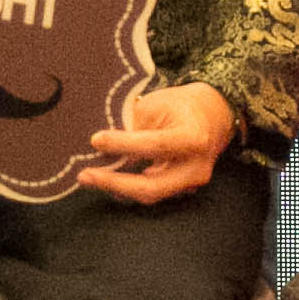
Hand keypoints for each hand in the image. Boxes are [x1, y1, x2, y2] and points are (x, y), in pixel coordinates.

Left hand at [78, 83, 236, 203]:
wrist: (213, 115)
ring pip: (150, 193)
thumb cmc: (181, 105)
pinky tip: (109, 178)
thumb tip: (99, 143)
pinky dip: (130, 186)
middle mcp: (196, 167)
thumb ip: (132, 127)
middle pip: (151, 186)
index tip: (96, 140)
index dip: (123, 145)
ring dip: (118, 187)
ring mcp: (192, 182)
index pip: (155, 145)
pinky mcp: (184, 189)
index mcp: (193, 137)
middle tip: (85, 175)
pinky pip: (154, 191)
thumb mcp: (156, 106)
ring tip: (91, 177)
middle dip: (115, 183)